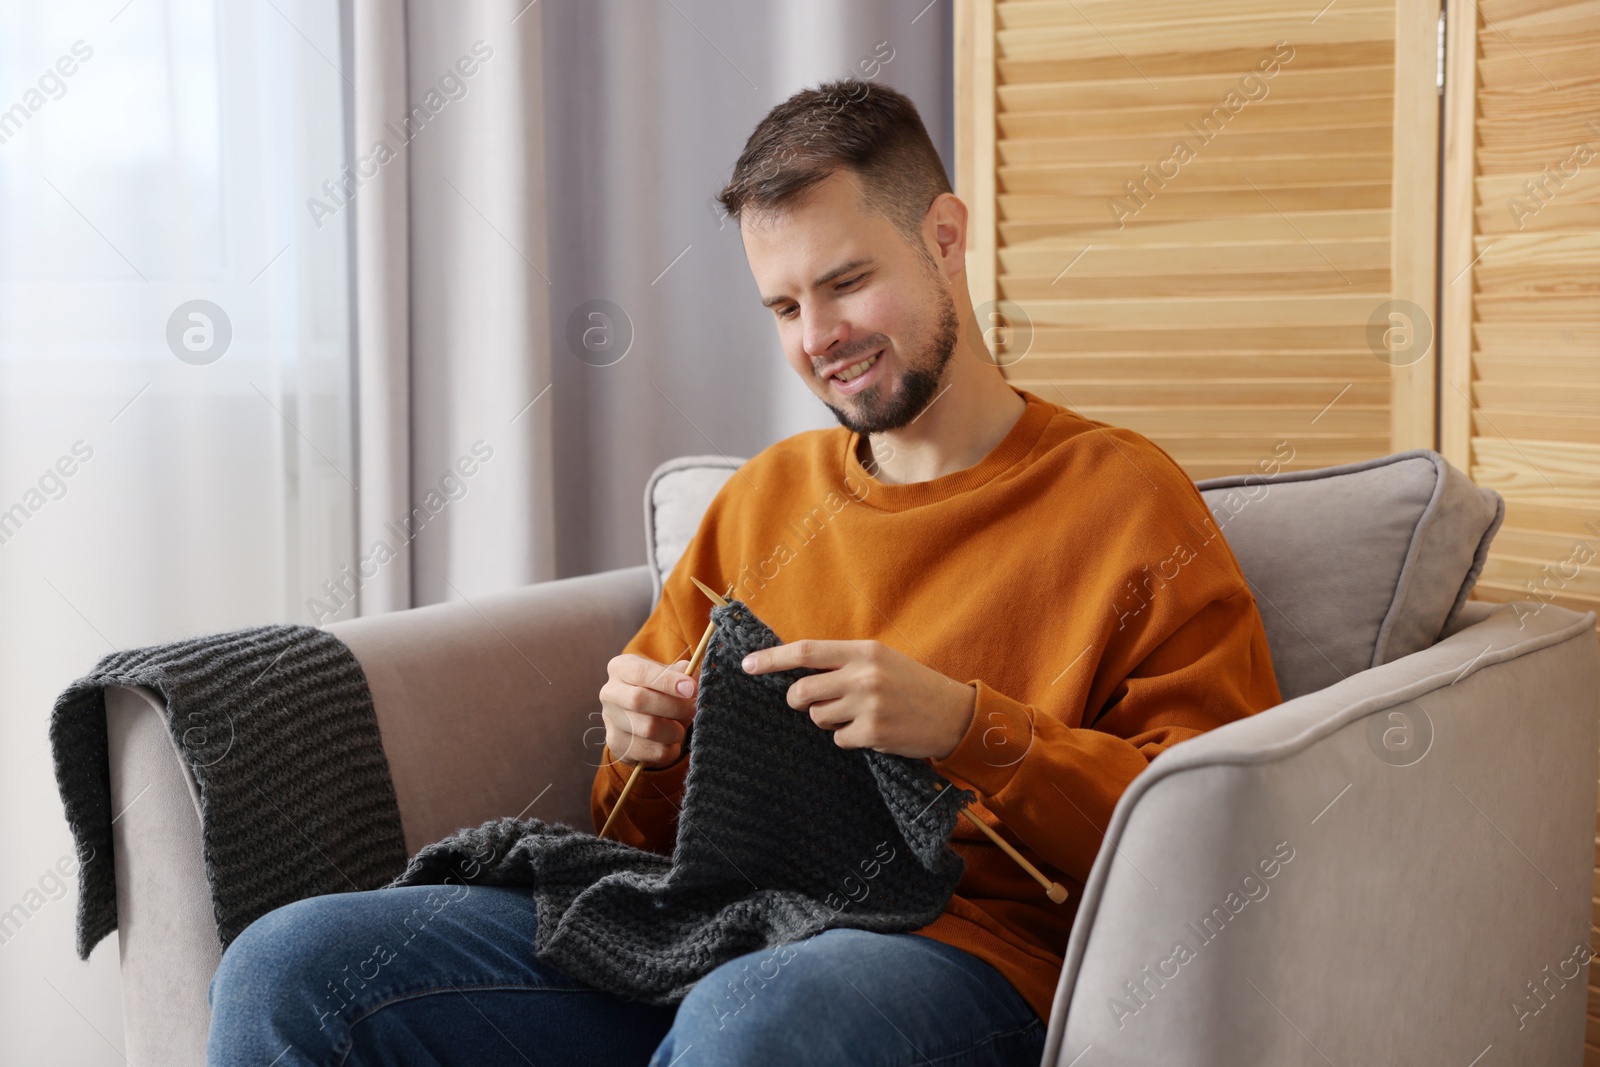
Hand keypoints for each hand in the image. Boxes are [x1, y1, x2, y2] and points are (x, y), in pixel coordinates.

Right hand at [598, 654, 697, 768]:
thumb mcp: (672, 674)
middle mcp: (610, 693)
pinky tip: (672, 741)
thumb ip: (684, 674)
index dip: (668, 681)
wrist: (646, 717)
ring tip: (682, 727)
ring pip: (647, 729)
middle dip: (673, 706)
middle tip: (694, 709)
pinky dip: (671, 749)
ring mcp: (611, 721)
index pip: (641, 672)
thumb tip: (692, 680)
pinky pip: (653, 752)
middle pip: (639, 700)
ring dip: (674, 730)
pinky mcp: (618, 746)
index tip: (691, 689)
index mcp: (620, 668)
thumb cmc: (662, 690)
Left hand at [741, 640, 975, 759]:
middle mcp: (863, 675)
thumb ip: (843, 662)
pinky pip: (838, 739)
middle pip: (802, 691)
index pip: (806, 652)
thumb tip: (797, 672)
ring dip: (829, 720)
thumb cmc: (913, 685)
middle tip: (810, 703)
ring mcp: (868, 705)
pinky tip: (871, 731)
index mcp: (863, 650)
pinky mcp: (873, 733)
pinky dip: (848, 738)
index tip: (747, 665)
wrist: (954, 714)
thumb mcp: (881, 660)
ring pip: (818, 717)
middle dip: (799, 701)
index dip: (772, 659)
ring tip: (857, 715)